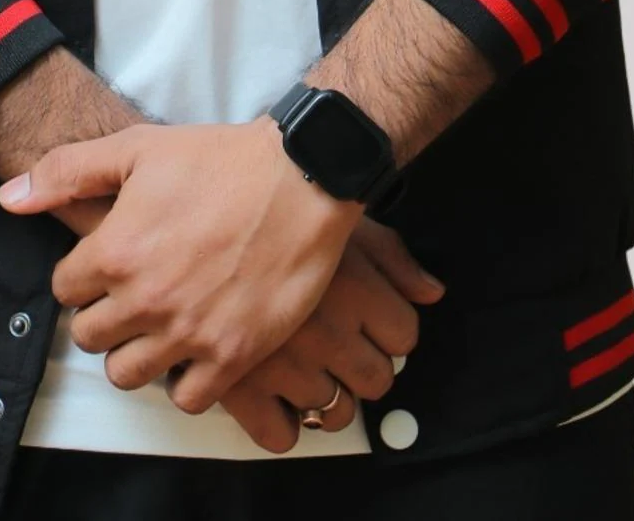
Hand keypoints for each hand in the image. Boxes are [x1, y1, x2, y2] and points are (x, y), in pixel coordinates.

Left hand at [0, 116, 363, 411]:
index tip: (108, 264)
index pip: (64, 291)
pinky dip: (185, 380)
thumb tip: (7, 198)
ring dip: (136, 353)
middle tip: (132, 294)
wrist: (301, 176)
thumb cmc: (219, 159)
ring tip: (158, 324)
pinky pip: (187, 399)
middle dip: (103, 316)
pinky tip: (195, 346)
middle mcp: (145, 299)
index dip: (83, 276)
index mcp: (115, 251)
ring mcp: (189, 332)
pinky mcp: (233, 354)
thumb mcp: (136, 148)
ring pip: (127, 376)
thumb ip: (65, 172)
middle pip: (89, 338)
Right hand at [178, 214, 445, 452]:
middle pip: (376, 381)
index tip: (368, 322)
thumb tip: (432, 292)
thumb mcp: (339, 218)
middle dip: (362, 367)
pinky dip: (280, 423)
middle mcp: (327, 330)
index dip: (389, 329)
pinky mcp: (238, 384)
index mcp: (356, 288)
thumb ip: (394, 258)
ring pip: (333, 412)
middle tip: (337, 346)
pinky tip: (273, 394)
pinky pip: (279, 435)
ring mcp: (283, 362)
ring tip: (303, 366)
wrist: (201, 199)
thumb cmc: (274, 206)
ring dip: (324, 395)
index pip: (404, 335)